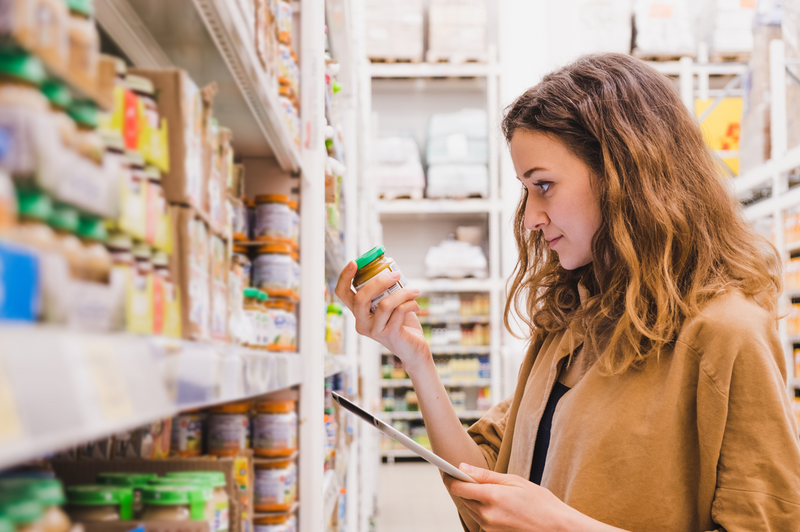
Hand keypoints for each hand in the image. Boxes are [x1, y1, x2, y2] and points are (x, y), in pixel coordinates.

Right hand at [334, 261, 429, 369]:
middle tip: (395, 274)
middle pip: (361, 298)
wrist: (414, 348)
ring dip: (402, 293)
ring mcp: (374, 330)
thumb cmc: (402, 323)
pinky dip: (410, 303)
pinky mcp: (389, 334)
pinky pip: (399, 312)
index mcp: (358, 312)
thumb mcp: (389, 304)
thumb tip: (391, 269)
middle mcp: (362, 322)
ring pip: (384, 304)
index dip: (344, 277)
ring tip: (414, 291)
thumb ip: (386, 291)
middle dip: (379, 282)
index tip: (354, 263)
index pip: (342, 294)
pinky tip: (415, 304)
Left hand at [444, 463, 611, 531]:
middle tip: (474, 478)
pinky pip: (480, 519)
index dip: (452, 478)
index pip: (458, 487)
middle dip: (465, 487)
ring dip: (474, 499)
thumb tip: (463, 468)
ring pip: (471, 509)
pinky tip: (498, 505)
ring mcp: (489, 527)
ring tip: (493, 491)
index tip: (450, 471)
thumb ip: (485, 475)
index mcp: (492, 497)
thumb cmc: (540, 502)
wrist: (556, 527)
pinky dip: (483, 510)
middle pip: (463, 498)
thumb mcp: (514, 481)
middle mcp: (487, 514)